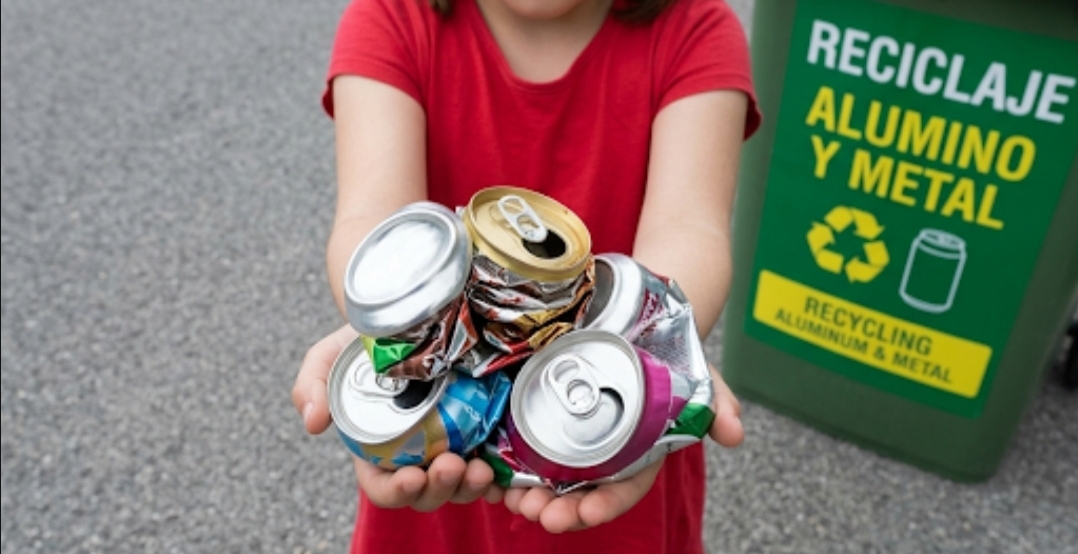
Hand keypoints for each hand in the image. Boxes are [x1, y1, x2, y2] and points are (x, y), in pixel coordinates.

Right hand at [291, 324, 504, 510]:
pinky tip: (504, 465)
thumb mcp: (330, 358)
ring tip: (481, 469)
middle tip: (453, 466)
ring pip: (462, 484)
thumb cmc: (363, 343)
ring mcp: (451, 444)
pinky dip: (500, 473)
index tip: (412, 476)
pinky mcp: (482, 430)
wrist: (407, 314)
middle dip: (441, 488)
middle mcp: (415, 455)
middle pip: (427, 493)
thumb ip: (312, 385)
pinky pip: (493, 463)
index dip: (397, 491)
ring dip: (472, 485)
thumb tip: (313, 423)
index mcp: (377, 452)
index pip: (384, 488)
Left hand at [501, 362, 742, 532]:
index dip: (605, 504)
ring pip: (546, 476)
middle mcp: (603, 451)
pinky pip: (521, 447)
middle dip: (560, 509)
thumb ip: (717, 403)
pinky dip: (505, 465)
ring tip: (511, 502)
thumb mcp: (700, 375)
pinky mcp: (542, 414)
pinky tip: (488, 474)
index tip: (586, 513)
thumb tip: (736, 434)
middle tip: (537, 514)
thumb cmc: (672, 354)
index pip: (624, 488)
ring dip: (527, 496)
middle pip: (580, 491)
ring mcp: (571, 435)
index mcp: (639, 453)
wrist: (640, 318)